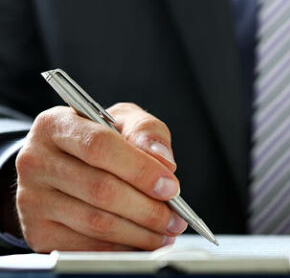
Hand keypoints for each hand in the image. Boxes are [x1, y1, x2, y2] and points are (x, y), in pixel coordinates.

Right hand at [15, 103, 187, 252]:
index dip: (140, 169)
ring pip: (96, 223)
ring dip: (140, 233)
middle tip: (176, 218)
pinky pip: (87, 247)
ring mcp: (32, 199)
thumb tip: (164, 163)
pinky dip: (123, 249)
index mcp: (55, 124)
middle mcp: (35, 160)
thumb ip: (147, 131)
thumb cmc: (100, 140)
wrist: (64, 163)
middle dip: (148, 208)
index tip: (171, 186)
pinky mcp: (38, 231)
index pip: (100, 146)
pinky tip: (143, 243)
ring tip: (166, 232)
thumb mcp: (124, 121)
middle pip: (100, 190)